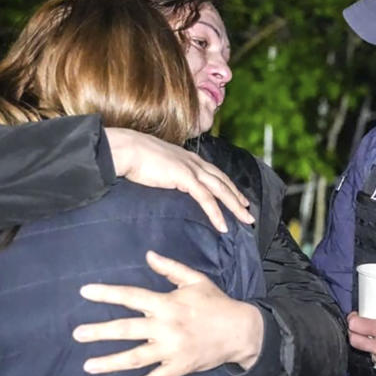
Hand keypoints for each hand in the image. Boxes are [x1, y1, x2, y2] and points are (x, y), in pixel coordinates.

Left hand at [72, 251, 263, 375]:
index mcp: (168, 304)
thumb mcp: (196, 280)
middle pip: (127, 330)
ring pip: (135, 358)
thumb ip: (171, 268)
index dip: (107, 293)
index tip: (84, 292)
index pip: (131, 297)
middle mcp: (166, 327)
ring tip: (88, 365)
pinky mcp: (178, 367)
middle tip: (77, 334)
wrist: (240, 331)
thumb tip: (148, 255)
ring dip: (110, 362)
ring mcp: (172, 350)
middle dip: (100, 332)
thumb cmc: (216, 303)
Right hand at [105, 128, 253, 232]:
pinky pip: (206, 199)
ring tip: (245, 220)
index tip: (239, 197)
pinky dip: (216, 213)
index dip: (228, 186)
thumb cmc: (134, 157)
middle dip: (238, 197)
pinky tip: (223, 226)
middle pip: (223, 182)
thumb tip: (166, 180)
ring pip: (221, 190)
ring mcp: (191, 169)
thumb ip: (167, 172)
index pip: (215, 173)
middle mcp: (194, 162)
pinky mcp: (185, 177)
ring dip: (235, 206)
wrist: (126, 149)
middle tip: (249, 212)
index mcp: (188, 157)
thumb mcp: (157, 164)